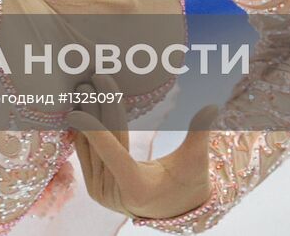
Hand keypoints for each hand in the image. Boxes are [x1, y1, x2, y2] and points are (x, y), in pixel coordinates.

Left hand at [66, 75, 217, 220]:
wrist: (173, 209)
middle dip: (95, 109)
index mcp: (136, 188)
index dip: (95, 131)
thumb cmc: (188, 184)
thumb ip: (199, 133)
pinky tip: (83, 106)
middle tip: (92, 79)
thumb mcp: (194, 161)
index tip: (76, 111)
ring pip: (89, 146)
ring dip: (87, 115)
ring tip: (85, 88)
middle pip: (102, 143)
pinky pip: (86, 153)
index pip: (113, 154)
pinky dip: (85, 129)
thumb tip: (213, 106)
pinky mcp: (94, 186)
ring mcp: (100, 191)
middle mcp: (113, 193)